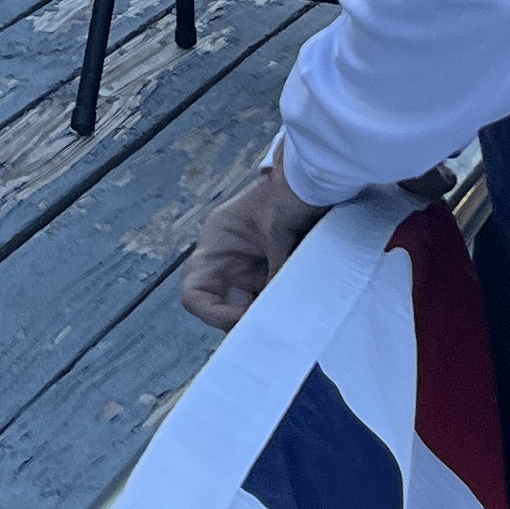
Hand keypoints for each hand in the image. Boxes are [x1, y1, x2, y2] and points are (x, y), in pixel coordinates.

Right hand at [181, 168, 328, 330]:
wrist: (314, 178)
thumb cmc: (287, 191)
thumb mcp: (277, 230)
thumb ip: (275, 269)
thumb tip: (281, 306)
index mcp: (217, 242)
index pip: (195, 291)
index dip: (211, 313)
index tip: (243, 320)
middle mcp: (227, 258)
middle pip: (220, 304)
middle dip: (240, 320)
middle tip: (268, 330)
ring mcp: (248, 265)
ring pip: (245, 305)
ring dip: (262, 315)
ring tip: (287, 321)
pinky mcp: (269, 268)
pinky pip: (268, 297)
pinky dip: (279, 306)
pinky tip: (296, 311)